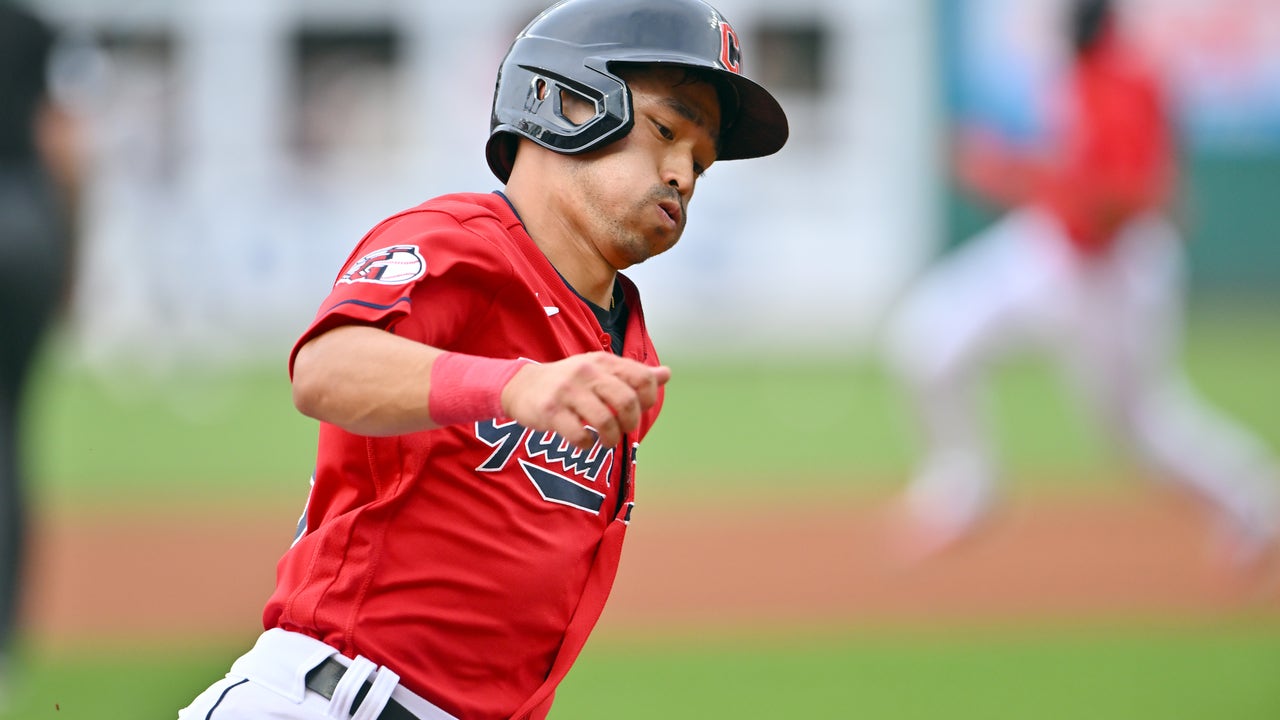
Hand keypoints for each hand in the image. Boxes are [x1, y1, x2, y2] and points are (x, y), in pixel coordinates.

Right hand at [500, 352, 670, 449]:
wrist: (522, 386)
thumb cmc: (570, 382)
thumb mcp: (600, 370)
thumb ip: (633, 374)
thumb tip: (666, 374)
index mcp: (603, 362)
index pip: (642, 378)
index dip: (648, 399)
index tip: (638, 409)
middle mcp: (587, 373)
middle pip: (627, 400)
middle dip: (631, 422)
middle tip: (624, 429)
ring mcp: (568, 392)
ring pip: (604, 421)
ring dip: (611, 438)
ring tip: (606, 441)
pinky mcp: (551, 412)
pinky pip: (579, 435)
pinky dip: (587, 444)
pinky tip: (585, 442)